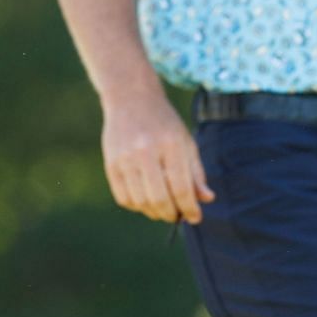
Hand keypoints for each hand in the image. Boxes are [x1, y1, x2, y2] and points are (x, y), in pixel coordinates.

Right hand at [101, 91, 212, 223]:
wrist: (131, 98)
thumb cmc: (163, 123)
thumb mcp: (186, 142)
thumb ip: (196, 172)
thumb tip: (206, 199)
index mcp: (171, 144)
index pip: (181, 188)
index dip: (190, 208)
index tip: (195, 217)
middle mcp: (146, 151)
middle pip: (159, 199)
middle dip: (171, 214)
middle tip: (177, 215)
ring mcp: (125, 157)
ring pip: (141, 202)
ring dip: (154, 212)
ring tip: (162, 208)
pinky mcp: (110, 163)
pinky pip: (124, 198)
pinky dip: (137, 206)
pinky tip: (145, 199)